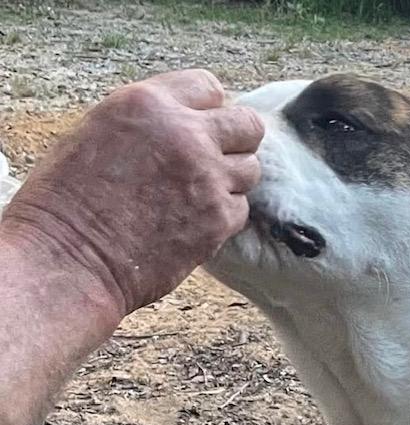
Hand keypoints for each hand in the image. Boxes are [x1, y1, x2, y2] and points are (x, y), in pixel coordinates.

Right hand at [2, 69, 262, 319]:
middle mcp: (185, 134)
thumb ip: (147, 123)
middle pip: (246, 125)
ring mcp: (207, 178)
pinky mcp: (217, 221)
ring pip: (250, 169)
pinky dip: (224, 217)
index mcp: (148, 102)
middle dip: (236, 141)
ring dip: (231, 181)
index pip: (209, 88)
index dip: (207, 111)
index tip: (199, 130)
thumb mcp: (98, 132)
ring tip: (201, 197)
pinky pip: (240, 210)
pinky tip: (195, 224)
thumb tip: (180, 124)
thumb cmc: (67, 202)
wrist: (71, 260)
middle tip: (216, 162)